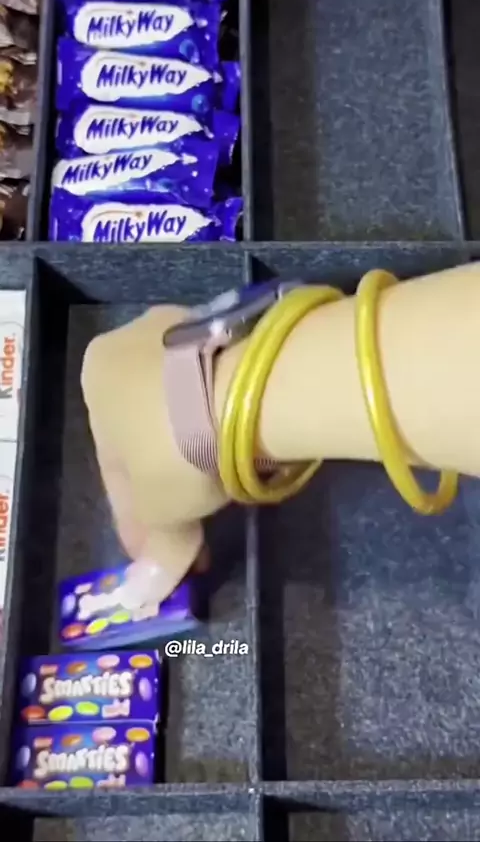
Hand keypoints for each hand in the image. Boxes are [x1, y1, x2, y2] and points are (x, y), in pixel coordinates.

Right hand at [80, 305, 229, 603]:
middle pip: (147, 435)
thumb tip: (142, 596)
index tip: (159, 553)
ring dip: (198, 457)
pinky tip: (242, 455)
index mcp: (95, 377)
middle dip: (168, 488)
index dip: (135, 519)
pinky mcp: (235, 329)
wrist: (248, 385)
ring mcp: (186, 330)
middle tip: (195, 535)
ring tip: (224, 497)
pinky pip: (219, 393)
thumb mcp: (161, 510)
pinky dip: (224, 427)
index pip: (111, 466)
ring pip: (184, 412)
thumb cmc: (176, 447)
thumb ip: (156, 549)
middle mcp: (132, 342)